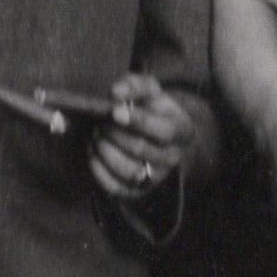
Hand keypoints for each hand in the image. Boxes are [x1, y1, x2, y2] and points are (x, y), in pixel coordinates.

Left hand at [88, 74, 194, 198]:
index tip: (114, 111)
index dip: (137, 121)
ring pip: (128, 171)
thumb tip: (116, 93)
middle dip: (114, 135)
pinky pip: (115, 187)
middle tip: (100, 124)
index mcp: (182, 131)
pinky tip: (94, 153)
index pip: (163, 131)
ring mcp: (156, 177)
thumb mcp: (150, 90)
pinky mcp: (137, 191)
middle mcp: (173, 157)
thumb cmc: (153, 109)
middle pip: (141, 150)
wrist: (159, 135)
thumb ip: (134, 85)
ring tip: (96, 137)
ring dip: (105, 152)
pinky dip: (99, 170)